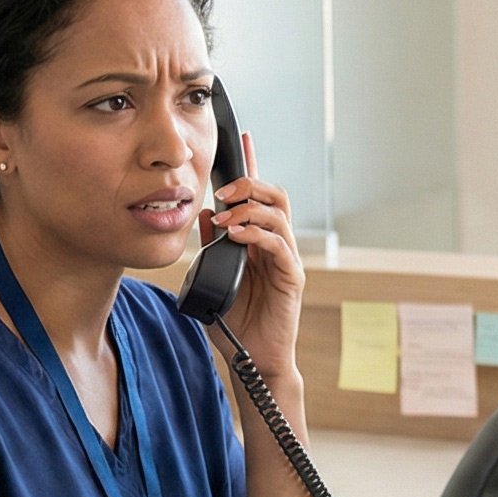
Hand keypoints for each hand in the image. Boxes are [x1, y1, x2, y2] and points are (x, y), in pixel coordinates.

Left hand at [202, 133, 303, 378]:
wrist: (252, 357)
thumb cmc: (233, 320)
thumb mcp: (211, 276)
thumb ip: (211, 245)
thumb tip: (205, 213)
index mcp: (257, 241)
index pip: (258, 196)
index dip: (252, 166)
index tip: (243, 139)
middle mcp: (276, 245)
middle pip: (274, 195)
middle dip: (249, 185)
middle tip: (223, 191)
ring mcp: (286, 259)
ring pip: (279, 213)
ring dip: (250, 208)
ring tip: (226, 217)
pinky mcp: (292, 277)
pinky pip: (279, 244)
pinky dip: (257, 234)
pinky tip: (237, 236)